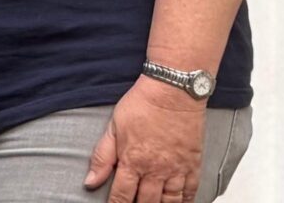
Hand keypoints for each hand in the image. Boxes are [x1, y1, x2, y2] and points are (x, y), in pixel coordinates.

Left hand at [85, 76, 208, 201]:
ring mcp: (176, 169)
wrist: (173, 91)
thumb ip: (102, 157)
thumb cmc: (142, 104)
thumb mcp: (113, 127)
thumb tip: (90, 182)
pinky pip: (191, 191)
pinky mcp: (193, 164)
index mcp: (132, 161)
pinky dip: (185, 201)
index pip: (121, 195)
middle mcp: (155, 170)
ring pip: (169, 202)